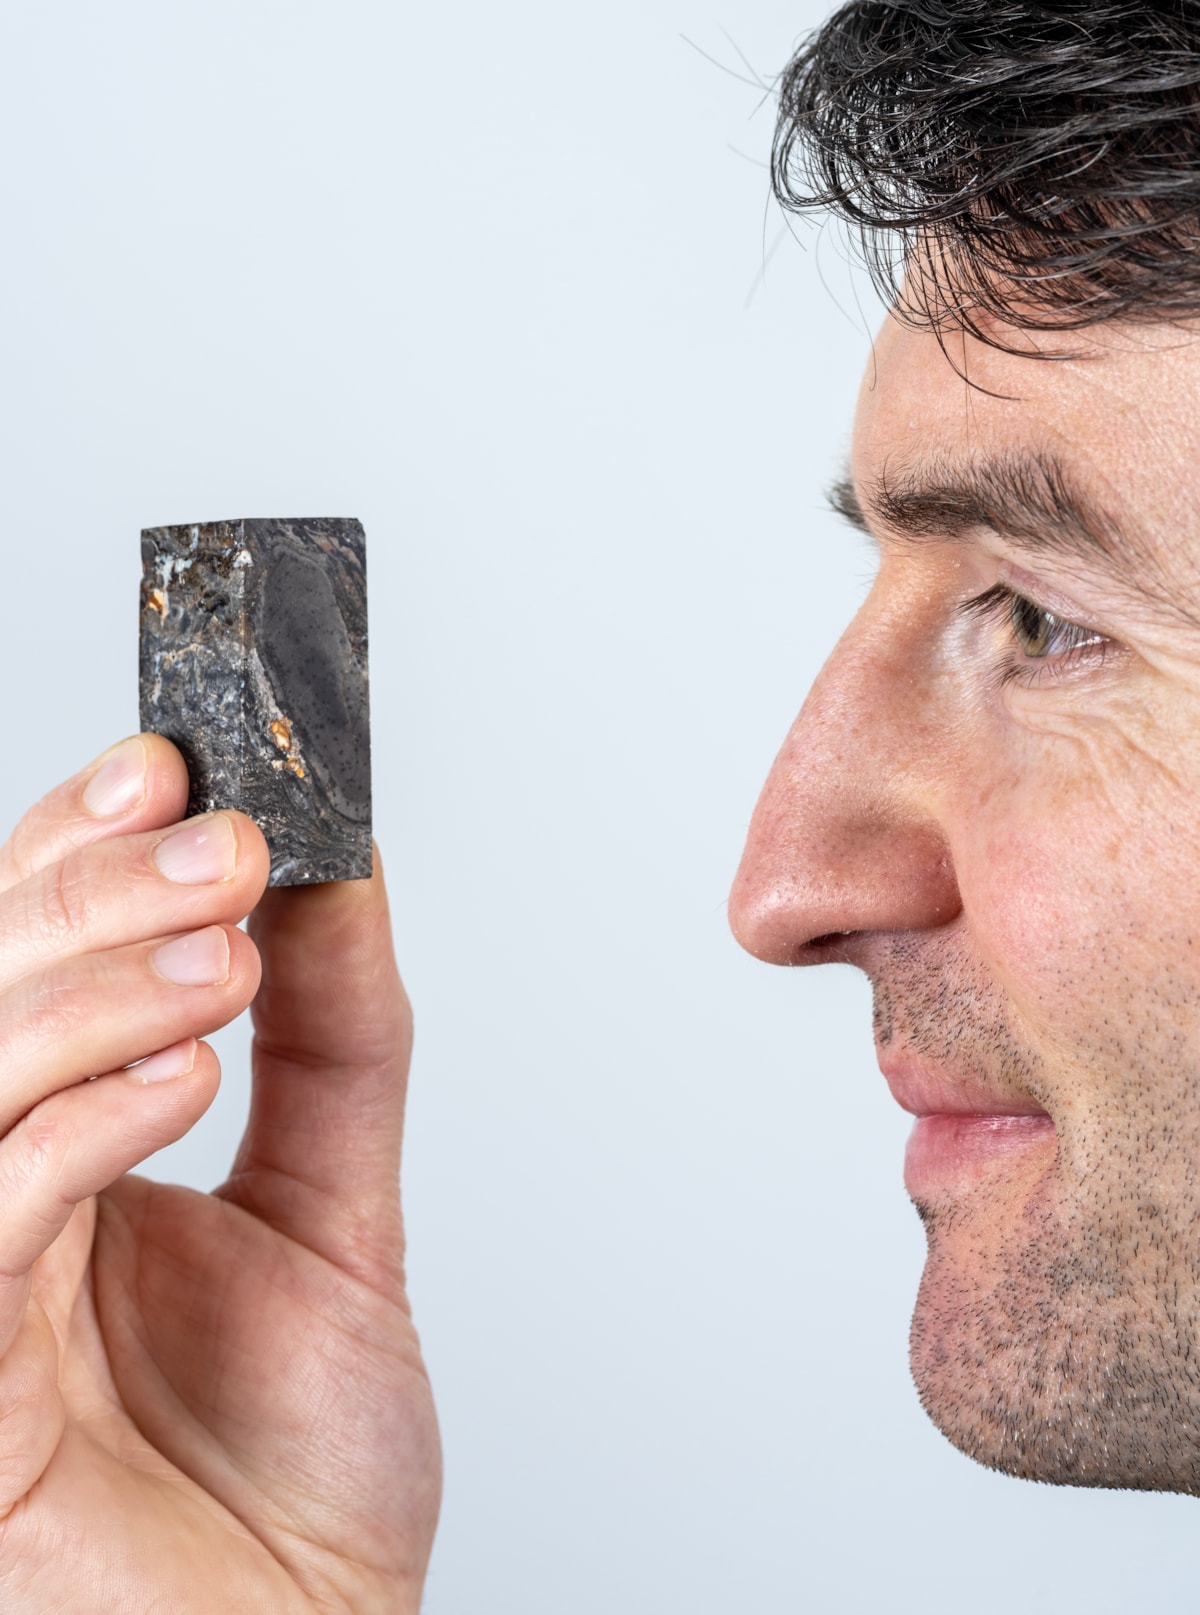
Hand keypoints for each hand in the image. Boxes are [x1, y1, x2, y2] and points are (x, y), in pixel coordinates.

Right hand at [0, 735, 440, 1612]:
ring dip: (92, 989)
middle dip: (87, 897)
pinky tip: (178, 1076)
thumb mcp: (337, 1206)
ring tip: (227, 949)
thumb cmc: (299, 1470)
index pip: (25, 962)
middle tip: (216, 843)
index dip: (74, 851)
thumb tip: (338, 874)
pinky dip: (73, 1128)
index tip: (169, 770)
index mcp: (57, 1152)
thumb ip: (334, 1040)